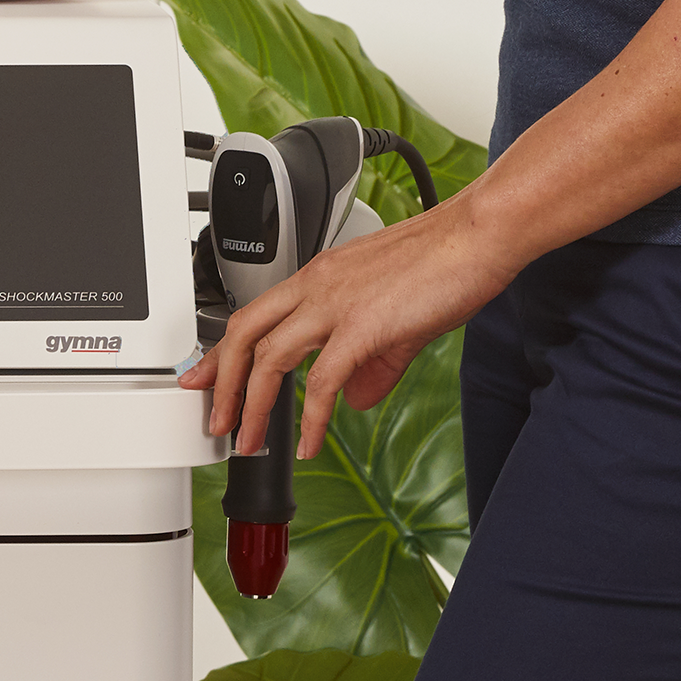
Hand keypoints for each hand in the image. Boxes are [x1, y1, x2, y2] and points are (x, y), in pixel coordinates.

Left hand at [180, 190, 520, 459]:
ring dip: (254, 406)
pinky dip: (312, 419)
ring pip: (270, 357)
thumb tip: (354, 399)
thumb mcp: (393, 314)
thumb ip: (371, 361)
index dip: (222, 351)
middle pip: (244, 334)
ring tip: (249, 442)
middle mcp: (316, 285)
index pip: (252, 314)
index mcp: (317, 276)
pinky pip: (323, 381)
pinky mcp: (364, 326)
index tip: (204, 379)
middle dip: (222, 382)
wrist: (476, 236)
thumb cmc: (442, 262)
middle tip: (215, 421)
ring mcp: (336, 303)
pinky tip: (310, 445)